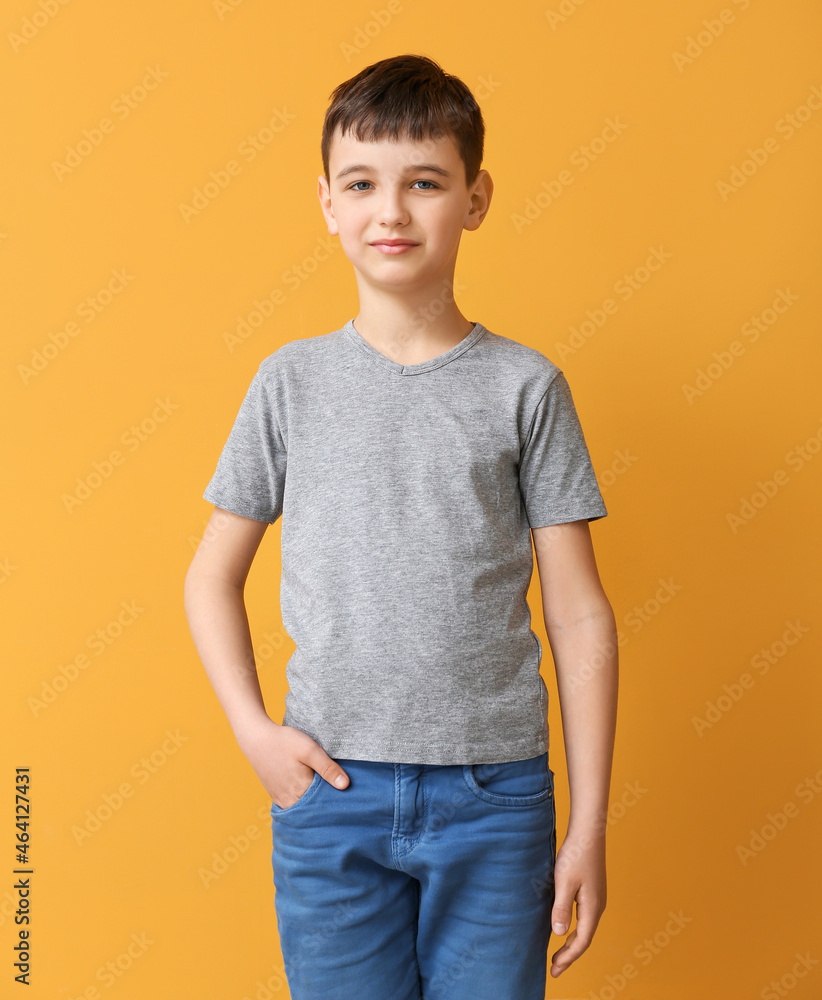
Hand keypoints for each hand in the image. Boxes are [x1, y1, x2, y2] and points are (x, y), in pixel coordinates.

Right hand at [237, 719, 349, 807]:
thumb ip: (327, 768)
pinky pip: (293, 804)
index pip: (326, 802)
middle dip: (325, 801)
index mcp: (302, 791)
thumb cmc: (284, 742)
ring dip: (313, 802)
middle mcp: (291, 800)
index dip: (337, 796)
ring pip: (303, 807)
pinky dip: (302, 800)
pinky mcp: (276, 796)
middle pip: (314, 807)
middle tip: (337, 790)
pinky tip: (307, 789)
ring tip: (323, 789)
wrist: (256, 738)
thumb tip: (345, 786)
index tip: (345, 791)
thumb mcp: (310, 750)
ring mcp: (281, 800)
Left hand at [549, 827, 606, 976]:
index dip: (568, 958)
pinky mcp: (592, 891)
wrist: (588, 832)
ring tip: (558, 955)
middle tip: (554, 968)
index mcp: (592, 908)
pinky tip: (565, 928)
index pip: (581, 942)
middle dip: (569, 955)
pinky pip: (584, 918)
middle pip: (584, 938)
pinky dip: (574, 929)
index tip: (554, 970)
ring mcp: (596, 899)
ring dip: (572, 943)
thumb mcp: (564, 882)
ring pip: (585, 928)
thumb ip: (561, 908)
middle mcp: (597, 907)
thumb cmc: (576, 855)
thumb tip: (558, 934)